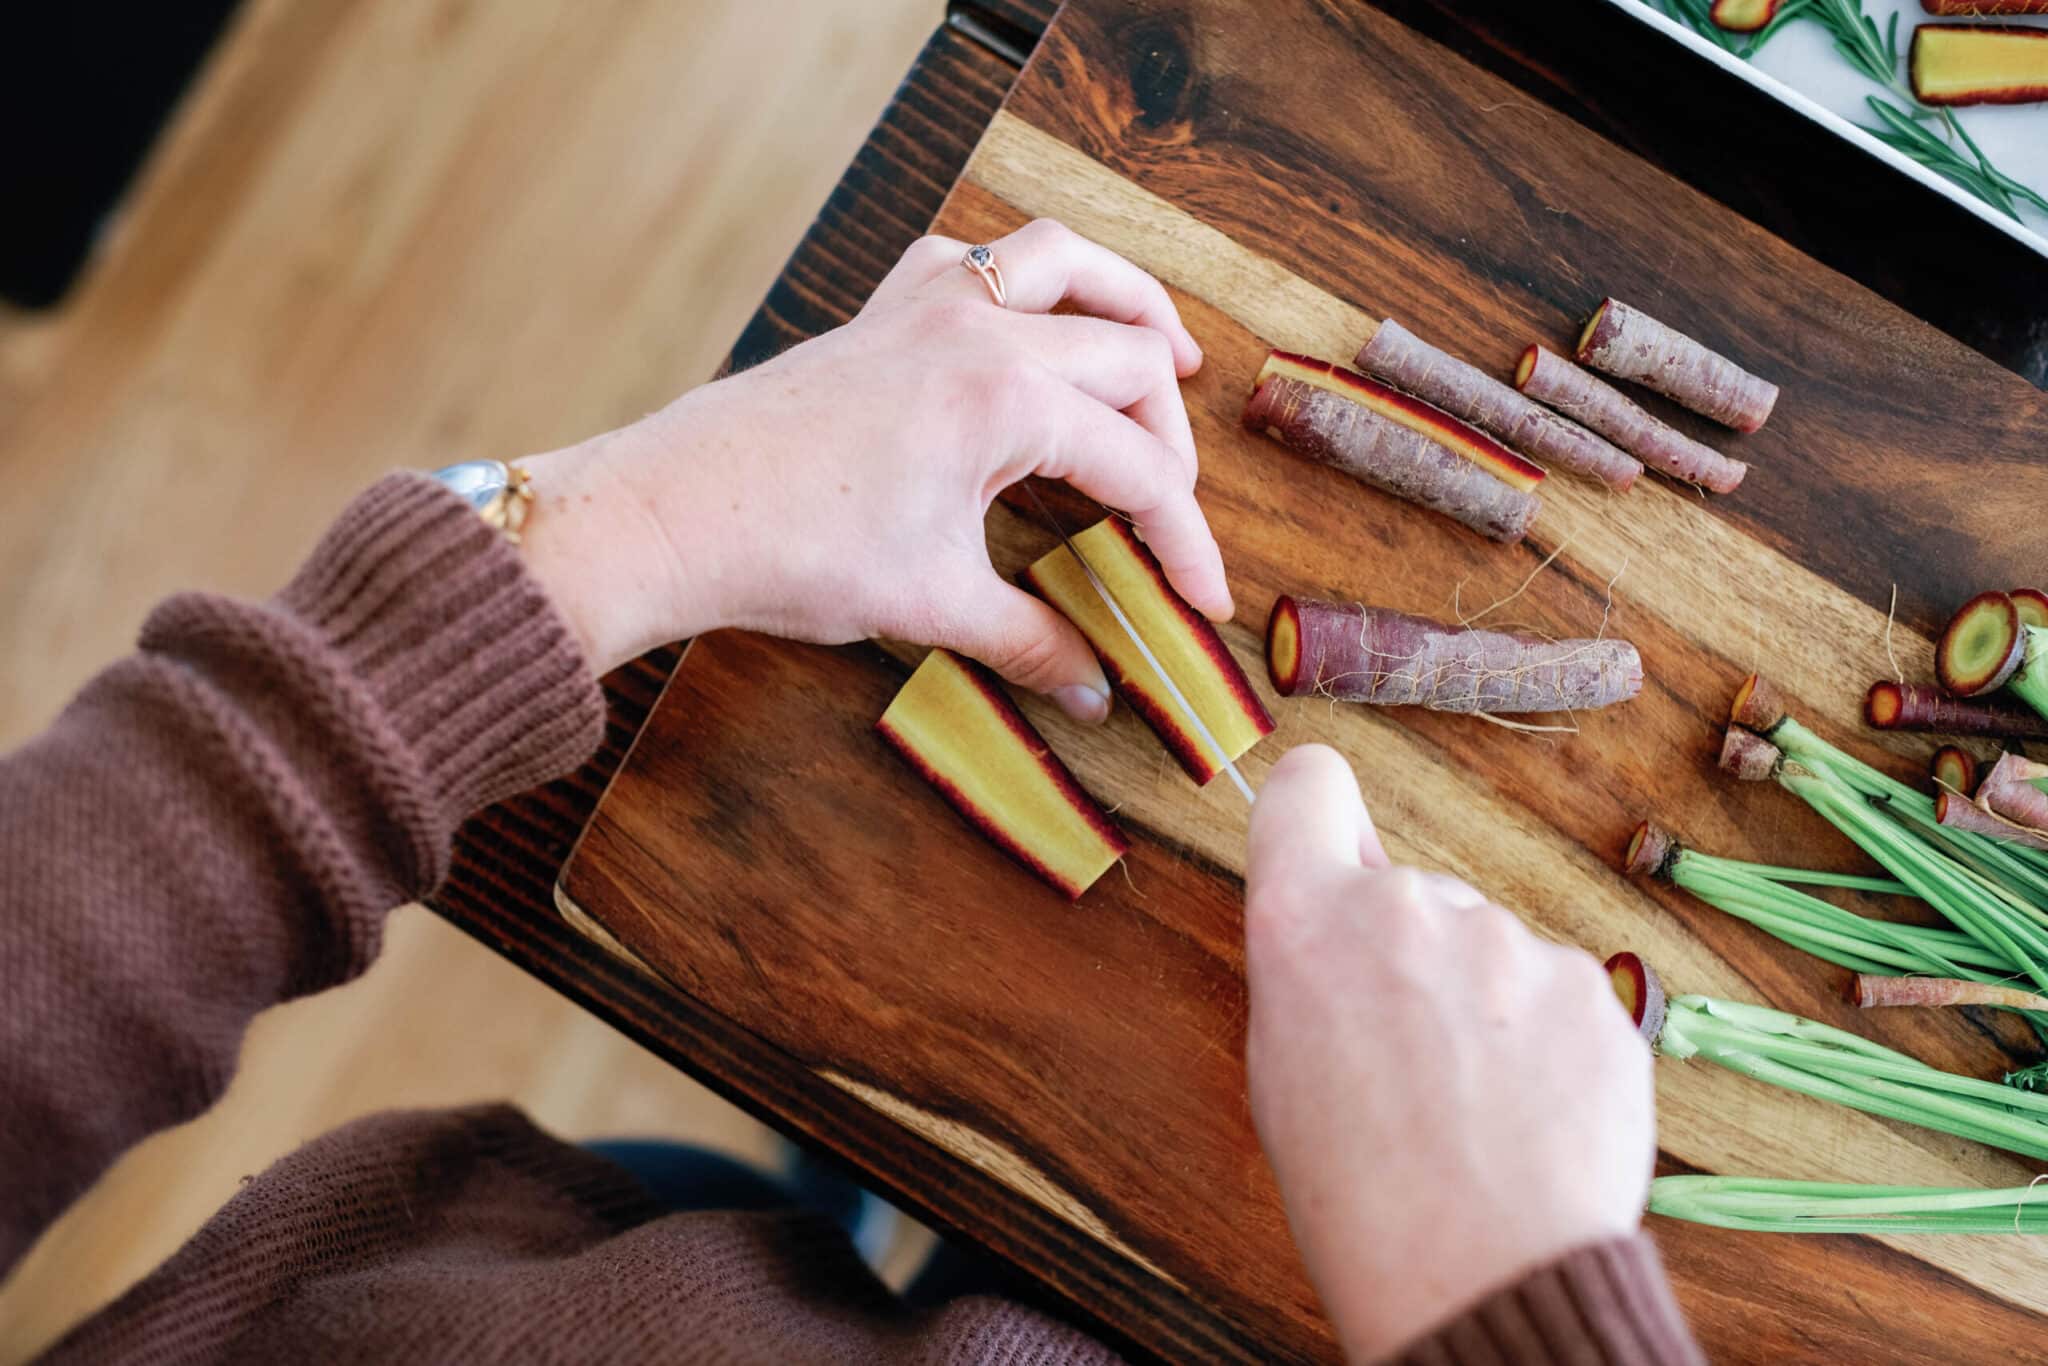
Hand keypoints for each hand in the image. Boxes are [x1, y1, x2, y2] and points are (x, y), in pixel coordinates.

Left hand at [517, 219, 1227, 718]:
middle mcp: (980, 330)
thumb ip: (1031, 640)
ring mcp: (928, 305)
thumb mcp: (933, 605)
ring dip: (1127, 301)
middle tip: (1172, 511)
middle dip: (1170, 435)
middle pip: (1129, 355)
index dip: (1185, 542)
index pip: (1138, 469)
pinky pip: (976, 257)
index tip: (1204, 599)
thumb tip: (1091, 689)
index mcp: (1008, 400)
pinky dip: (1023, 278)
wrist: (675, 514)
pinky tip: (1031, 321)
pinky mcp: (882, 310)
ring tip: (1170, 351)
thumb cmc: (796, 552)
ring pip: (1064, 263)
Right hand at [1243, 745, 1654, 1360]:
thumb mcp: (1282, 1071)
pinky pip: (1557, 996)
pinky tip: (1529, 1119)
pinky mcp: (1592, 990)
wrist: (1485, 1283)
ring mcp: (1511, 943)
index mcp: (1306, 922)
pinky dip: (1547, 1045)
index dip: (1317, 814)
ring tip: (1473, 1111)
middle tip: (1405, 1062)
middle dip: (1408, 954)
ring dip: (1483, 1004)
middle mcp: (1408, 908)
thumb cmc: (1363, 1198)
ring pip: (1489, 950)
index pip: (1307, 786)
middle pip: (1408, 894)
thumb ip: (1312, 965)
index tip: (1330, 841)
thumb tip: (1348, 912)